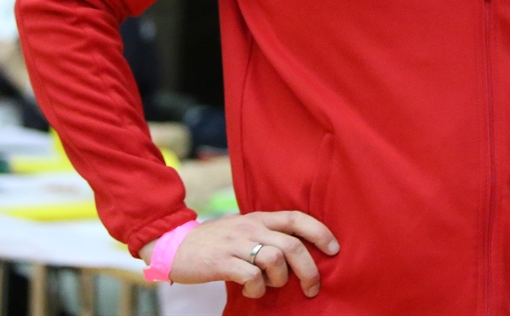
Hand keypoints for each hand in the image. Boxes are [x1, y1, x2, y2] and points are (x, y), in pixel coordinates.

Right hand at [140, 211, 338, 298]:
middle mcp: (251, 227)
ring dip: (279, 280)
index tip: (334, 250)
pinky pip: (251, 277)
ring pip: (275, 260)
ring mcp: (236, 244)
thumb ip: (268, 235)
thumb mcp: (244, 229)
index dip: (320, 232)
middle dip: (309, 269)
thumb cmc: (215, 241)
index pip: (297, 218)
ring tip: (270, 286)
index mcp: (260, 218)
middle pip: (292, 245)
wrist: (175, 244)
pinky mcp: (222, 262)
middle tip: (312, 287)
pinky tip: (252, 291)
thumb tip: (300, 252)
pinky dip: (257, 289)